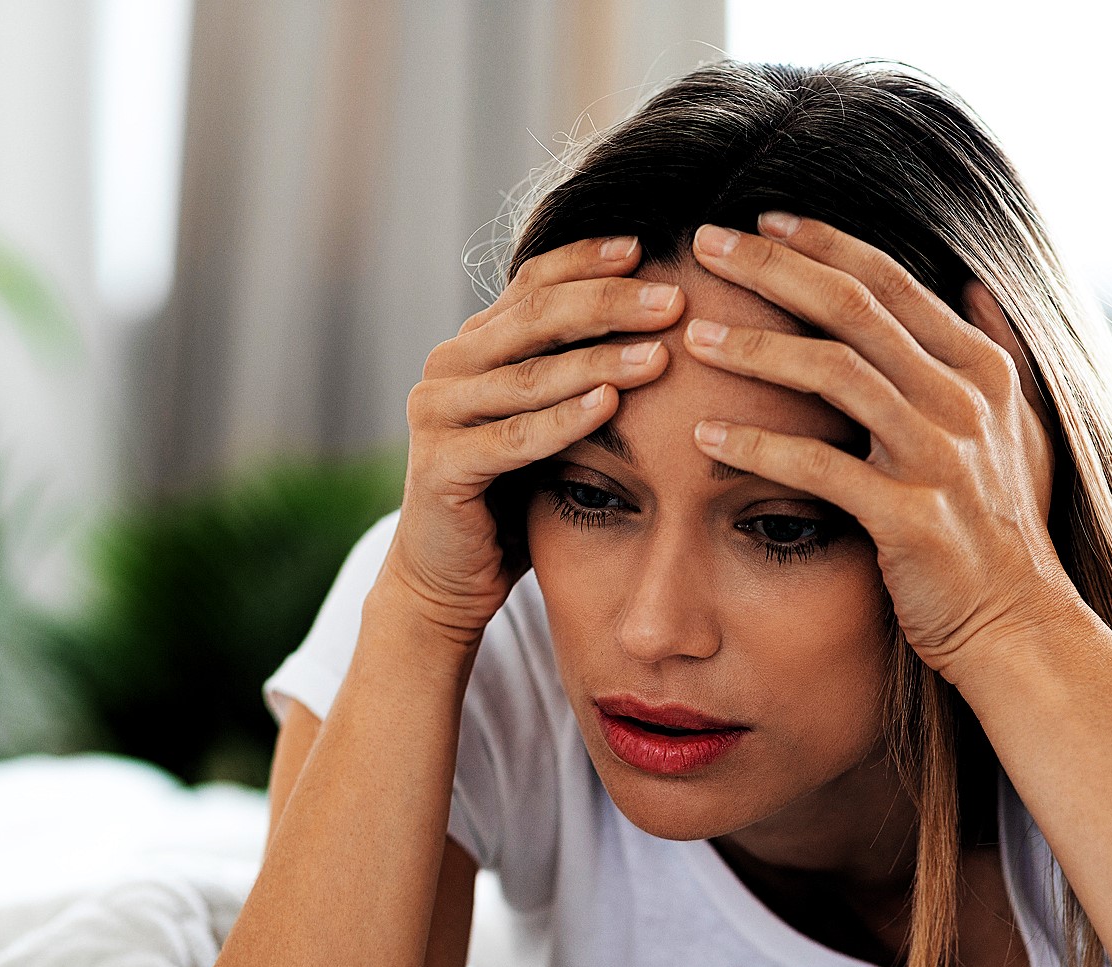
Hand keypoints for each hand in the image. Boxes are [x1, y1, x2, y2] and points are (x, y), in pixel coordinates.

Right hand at [386, 236, 684, 643]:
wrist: (447, 575)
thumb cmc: (512, 496)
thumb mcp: (546, 421)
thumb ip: (575, 373)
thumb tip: (664, 321)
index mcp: (475, 345)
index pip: (534, 283)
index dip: (588, 260)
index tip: (648, 246)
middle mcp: (449, 366)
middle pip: (536, 316)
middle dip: (609, 303)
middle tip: (673, 298)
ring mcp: (438, 413)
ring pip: (531, 374)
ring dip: (600, 359)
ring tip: (662, 350)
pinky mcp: (441, 465)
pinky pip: (515, 436)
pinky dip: (565, 418)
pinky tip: (611, 403)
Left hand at [680, 213, 1073, 682]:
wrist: (1020, 627)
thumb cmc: (1005, 531)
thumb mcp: (1022, 430)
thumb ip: (999, 352)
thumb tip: (977, 284)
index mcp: (982, 369)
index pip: (891, 281)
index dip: (822, 244)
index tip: (760, 222)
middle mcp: (964, 401)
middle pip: (854, 309)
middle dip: (773, 270)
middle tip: (705, 245)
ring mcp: (940, 457)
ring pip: (834, 374)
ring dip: (755, 350)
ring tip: (693, 338)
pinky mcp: (910, 517)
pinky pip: (819, 468)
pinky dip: (757, 448)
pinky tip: (704, 439)